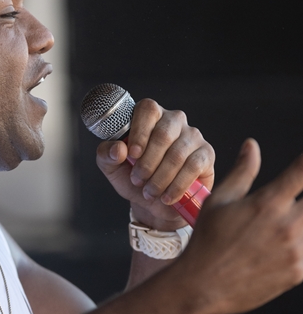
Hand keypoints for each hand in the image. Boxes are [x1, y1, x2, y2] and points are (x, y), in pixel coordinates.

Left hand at [96, 98, 214, 229]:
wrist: (155, 203)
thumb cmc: (134, 179)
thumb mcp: (113, 168)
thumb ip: (107, 155)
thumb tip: (118, 149)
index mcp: (149, 116)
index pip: (147, 110)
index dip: (139, 132)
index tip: (132, 155)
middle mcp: (173, 120)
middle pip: (163, 134)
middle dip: (147, 163)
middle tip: (137, 181)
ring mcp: (192, 135)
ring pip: (177, 154)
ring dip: (160, 178)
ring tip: (150, 193)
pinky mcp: (206, 153)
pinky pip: (193, 166)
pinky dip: (177, 185)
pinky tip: (167, 197)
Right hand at [178, 138, 302, 313]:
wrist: (202, 287)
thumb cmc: (206, 241)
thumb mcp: (219, 201)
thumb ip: (242, 171)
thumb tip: (252, 145)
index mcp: (268, 202)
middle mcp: (287, 225)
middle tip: (293, 202)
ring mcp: (296, 251)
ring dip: (302, 221)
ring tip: (282, 225)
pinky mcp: (299, 271)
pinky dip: (300, 244)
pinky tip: (283, 245)